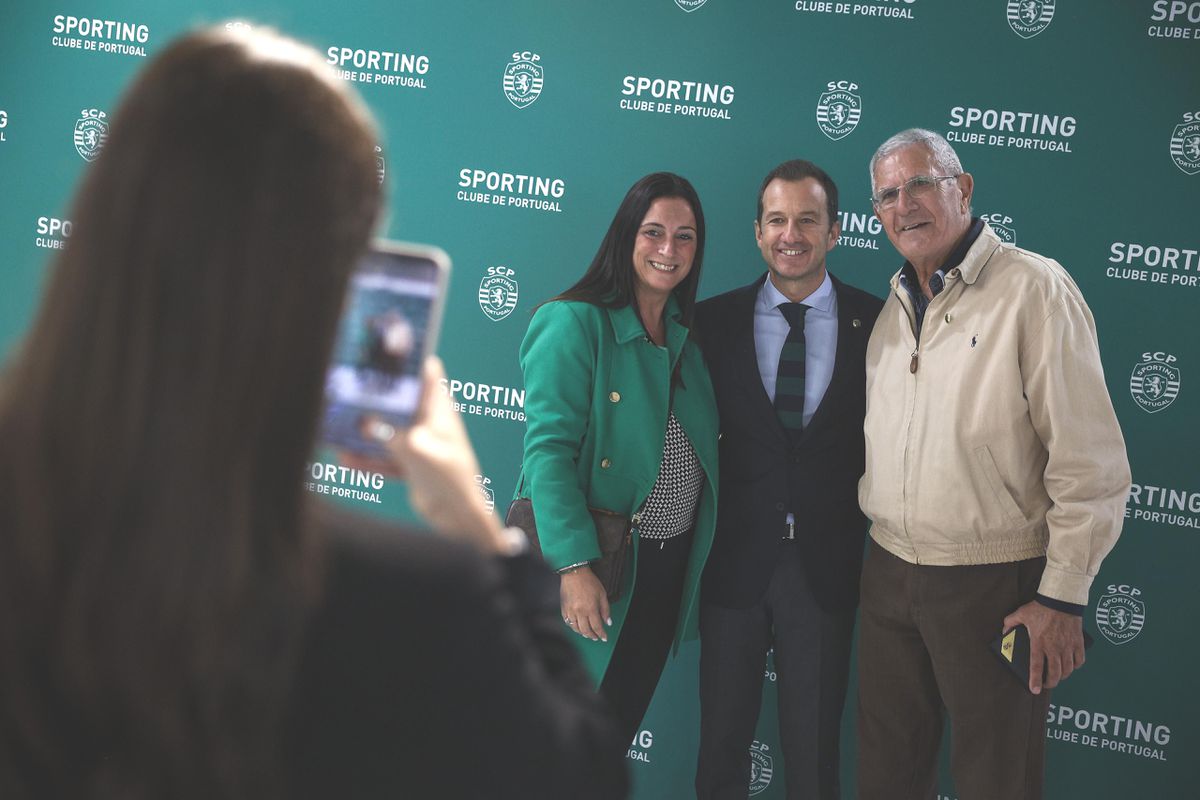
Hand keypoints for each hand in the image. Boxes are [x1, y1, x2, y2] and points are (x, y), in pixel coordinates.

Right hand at [349, 357, 507, 554]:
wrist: (458, 517)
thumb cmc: (451, 478)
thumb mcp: (418, 450)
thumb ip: (391, 433)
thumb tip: (365, 422)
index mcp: (438, 408)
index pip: (425, 372)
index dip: (406, 360)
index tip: (379, 351)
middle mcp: (428, 421)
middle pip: (397, 401)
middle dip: (374, 398)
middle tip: (344, 392)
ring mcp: (417, 441)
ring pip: (385, 430)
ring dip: (363, 432)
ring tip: (336, 429)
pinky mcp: (409, 462)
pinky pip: (382, 456)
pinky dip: (366, 458)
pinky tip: (343, 459)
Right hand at [560, 566, 610, 641]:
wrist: (574, 573)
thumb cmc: (589, 581)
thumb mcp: (602, 594)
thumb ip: (606, 609)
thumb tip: (608, 622)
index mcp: (590, 608)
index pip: (597, 627)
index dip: (601, 634)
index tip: (604, 638)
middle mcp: (579, 612)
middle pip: (586, 630)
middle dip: (592, 636)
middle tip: (596, 637)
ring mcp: (570, 611)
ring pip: (576, 628)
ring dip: (582, 633)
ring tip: (587, 634)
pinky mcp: (563, 609)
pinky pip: (567, 622)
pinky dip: (573, 627)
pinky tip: (577, 627)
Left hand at [1003, 601, 1085, 694]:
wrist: (1061, 600)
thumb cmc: (1041, 607)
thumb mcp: (1021, 614)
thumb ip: (1010, 623)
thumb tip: (1003, 631)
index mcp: (1039, 643)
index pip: (1037, 666)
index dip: (1035, 680)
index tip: (1034, 690)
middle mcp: (1054, 648)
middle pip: (1055, 673)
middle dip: (1050, 683)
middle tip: (1046, 685)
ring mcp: (1068, 646)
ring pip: (1068, 669)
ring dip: (1063, 676)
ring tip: (1057, 676)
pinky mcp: (1078, 643)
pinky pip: (1080, 660)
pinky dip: (1076, 666)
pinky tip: (1071, 665)